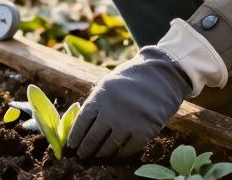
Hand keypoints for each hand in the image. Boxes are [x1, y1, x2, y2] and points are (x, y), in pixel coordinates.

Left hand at [67, 47, 189, 158]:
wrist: (160, 76)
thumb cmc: (130, 80)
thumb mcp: (107, 84)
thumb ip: (95, 103)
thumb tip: (80, 127)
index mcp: (99, 97)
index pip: (82, 122)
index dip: (75, 136)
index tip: (71, 145)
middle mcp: (112, 112)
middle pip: (93, 137)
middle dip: (85, 149)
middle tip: (82, 155)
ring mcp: (128, 123)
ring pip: (109, 146)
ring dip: (101, 153)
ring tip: (97, 155)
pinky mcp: (144, 131)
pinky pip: (128, 149)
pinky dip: (120, 153)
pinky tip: (116, 153)